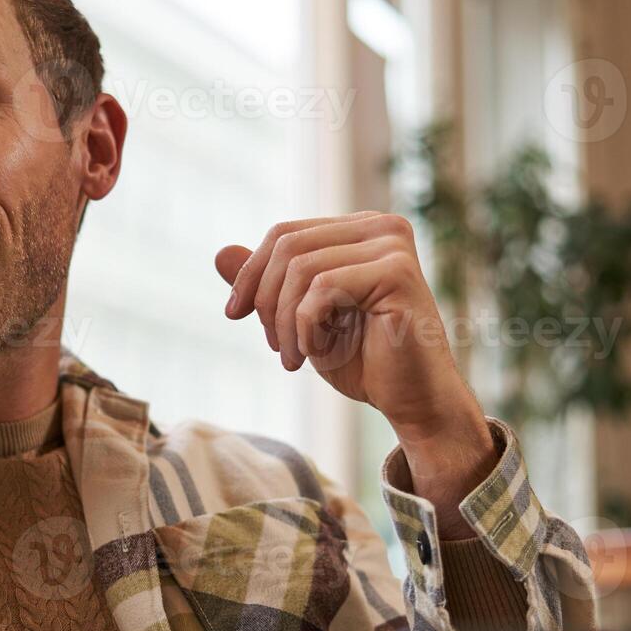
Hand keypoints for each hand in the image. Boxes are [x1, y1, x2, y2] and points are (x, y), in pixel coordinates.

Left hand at [216, 212, 495, 535]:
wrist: (411, 402)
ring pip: (302, 268)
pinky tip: (319, 352)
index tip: (233, 314)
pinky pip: (323, 289)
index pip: (284, 233)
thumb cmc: (363, 360)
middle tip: (274, 347)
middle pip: (288, 246)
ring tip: (295, 358)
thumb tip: (219, 252)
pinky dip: (307, 327)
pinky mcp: (398, 273)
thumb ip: (266, 285)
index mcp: (359, 230)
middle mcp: (381, 227)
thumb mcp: (299, 318)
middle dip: (266, 300)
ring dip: (285, 322)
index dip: (250, 273)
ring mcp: (393, 246)